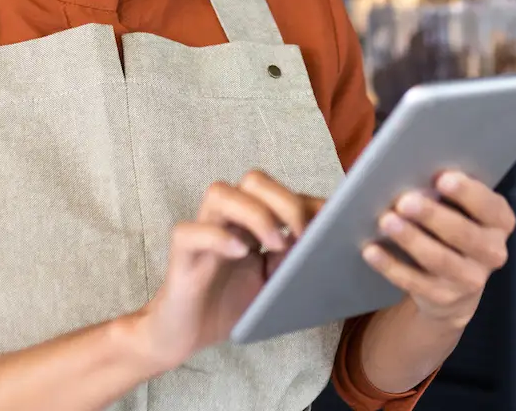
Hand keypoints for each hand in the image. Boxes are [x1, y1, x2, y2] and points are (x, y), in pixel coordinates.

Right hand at [132, 171, 322, 371]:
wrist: (186, 335)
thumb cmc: (231, 305)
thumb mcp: (274, 283)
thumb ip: (292, 259)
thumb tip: (324, 242)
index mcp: (252, 220)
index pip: (280, 192)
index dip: (307, 201)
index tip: (333, 221)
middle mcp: (228, 218)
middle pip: (253, 180)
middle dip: (284, 200)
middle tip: (302, 234)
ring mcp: (203, 230)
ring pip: (220, 193)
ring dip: (255, 213)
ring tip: (275, 244)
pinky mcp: (181, 252)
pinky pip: (191, 231)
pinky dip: (217, 237)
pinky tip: (240, 253)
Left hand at [361, 171, 515, 329]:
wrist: (458, 284)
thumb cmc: (456, 226)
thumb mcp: (464, 208)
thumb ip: (451, 192)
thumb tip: (417, 171)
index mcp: (501, 222)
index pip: (490, 206)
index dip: (468, 193)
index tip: (442, 178)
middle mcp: (493, 253)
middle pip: (463, 235)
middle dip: (432, 216)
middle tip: (405, 201)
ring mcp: (470, 280)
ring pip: (439, 260)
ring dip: (411, 239)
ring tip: (386, 221)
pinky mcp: (443, 298)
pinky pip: (414, 282)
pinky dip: (390, 266)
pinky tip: (371, 250)